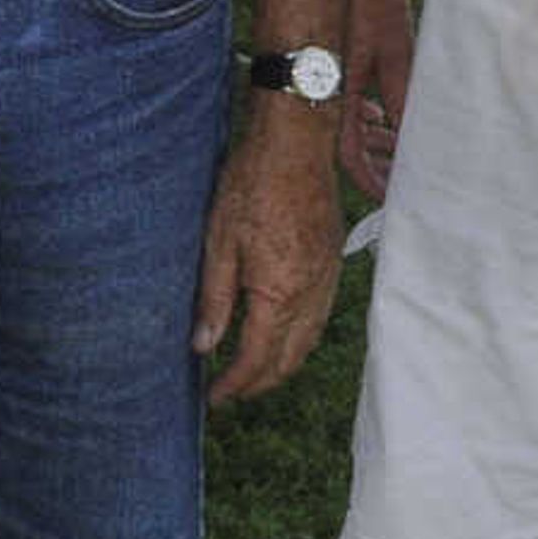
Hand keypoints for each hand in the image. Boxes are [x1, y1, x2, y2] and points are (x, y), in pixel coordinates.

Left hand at [193, 105, 338, 403]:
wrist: (296, 141)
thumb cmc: (251, 184)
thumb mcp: (219, 242)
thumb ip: (214, 300)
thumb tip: (204, 347)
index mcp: (280, 291)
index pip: (257, 357)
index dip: (235, 384)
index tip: (215, 397)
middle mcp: (311, 292)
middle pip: (289, 359)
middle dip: (260, 384)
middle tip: (232, 392)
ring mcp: (328, 277)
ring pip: (310, 341)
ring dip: (284, 364)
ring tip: (255, 372)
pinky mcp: (333, 260)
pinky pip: (321, 315)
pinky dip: (302, 338)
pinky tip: (285, 334)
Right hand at [339, 0, 414, 203]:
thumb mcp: (399, 55)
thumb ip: (403, 101)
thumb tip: (413, 141)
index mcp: (338, 93)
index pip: (349, 157)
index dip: (373, 182)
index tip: (396, 198)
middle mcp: (323, 88)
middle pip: (346, 144)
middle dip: (377, 163)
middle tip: (406, 177)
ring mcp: (324, 74)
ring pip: (345, 122)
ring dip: (373, 137)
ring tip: (401, 146)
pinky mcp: (329, 60)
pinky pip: (342, 100)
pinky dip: (363, 113)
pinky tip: (383, 113)